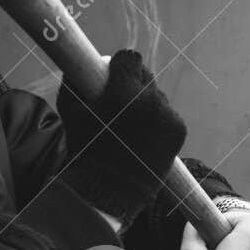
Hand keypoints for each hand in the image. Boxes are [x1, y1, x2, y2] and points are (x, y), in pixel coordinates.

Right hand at [57, 51, 185, 223]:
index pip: (130, 58)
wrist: (110, 192)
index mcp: (124, 93)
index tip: (111, 74)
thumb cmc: (85, 150)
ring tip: (129, 124)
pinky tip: (142, 136)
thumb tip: (87, 61)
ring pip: (157, 95)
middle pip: (145, 74)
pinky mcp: (179, 130)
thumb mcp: (70, 111)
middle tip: (118, 99)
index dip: (118, 66)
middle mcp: (152, 102)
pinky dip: (156, 119)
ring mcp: (169, 117)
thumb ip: (76, 79)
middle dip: (132, 83)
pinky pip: (167, 113)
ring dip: (145, 102)